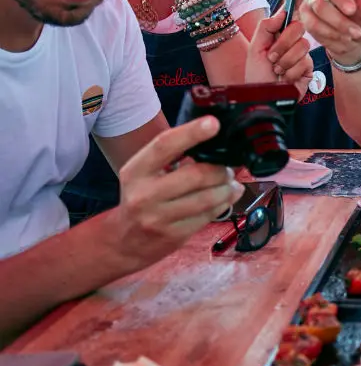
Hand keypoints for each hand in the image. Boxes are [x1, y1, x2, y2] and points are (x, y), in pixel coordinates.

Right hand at [108, 116, 243, 268]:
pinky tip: (226, 198)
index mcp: (135, 171)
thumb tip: (211, 139)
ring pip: (207, 198)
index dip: (191, 133)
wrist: (125, 242)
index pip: (164, 146)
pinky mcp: (174, 236)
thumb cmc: (141, 198)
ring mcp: (158, 218)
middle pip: (195, 175)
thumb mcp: (144, 174)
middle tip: (228, 168)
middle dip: (220, 170)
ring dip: (227, 188)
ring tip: (230, 183)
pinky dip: (224, 204)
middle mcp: (144, 195)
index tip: (213, 123)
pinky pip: (208, 216)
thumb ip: (171, 156)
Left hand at [246, 10, 313, 99]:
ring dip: (286, 61)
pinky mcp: (309, 69)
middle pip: (298, 28)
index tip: (282, 24)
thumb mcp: (255, 48)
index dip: (288, 19)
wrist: (263, 98)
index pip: (290, 18)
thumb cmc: (257, 75)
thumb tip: (282, 11)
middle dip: (283, 44)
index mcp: (279, 36)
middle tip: (272, 57)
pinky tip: (286, 79)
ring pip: (303, 46)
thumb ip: (266, 27)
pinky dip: (291, 72)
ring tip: (277, 71)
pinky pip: (306, 62)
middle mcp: (292, 43)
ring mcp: (302, 55)